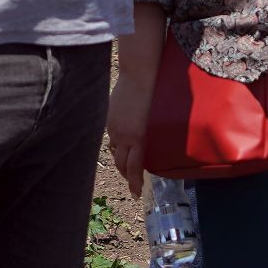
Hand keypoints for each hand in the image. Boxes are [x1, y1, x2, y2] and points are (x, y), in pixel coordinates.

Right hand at [106, 69, 155, 197]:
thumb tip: (151, 145)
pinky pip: (112, 135)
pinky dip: (117, 142)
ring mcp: (114, 126)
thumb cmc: (156, 92)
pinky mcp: (109, 118)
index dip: (134, 182)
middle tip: (132, 183)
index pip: (133, 167)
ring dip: (121, 158)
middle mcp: (123, 135)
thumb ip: (151, 135)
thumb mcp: (159, 118)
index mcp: (139, 137)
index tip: (136, 194)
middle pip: (120, 163)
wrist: (139, 73)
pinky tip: (123, 140)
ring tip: (127, 163)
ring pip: (114, 149)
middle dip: (126, 175)